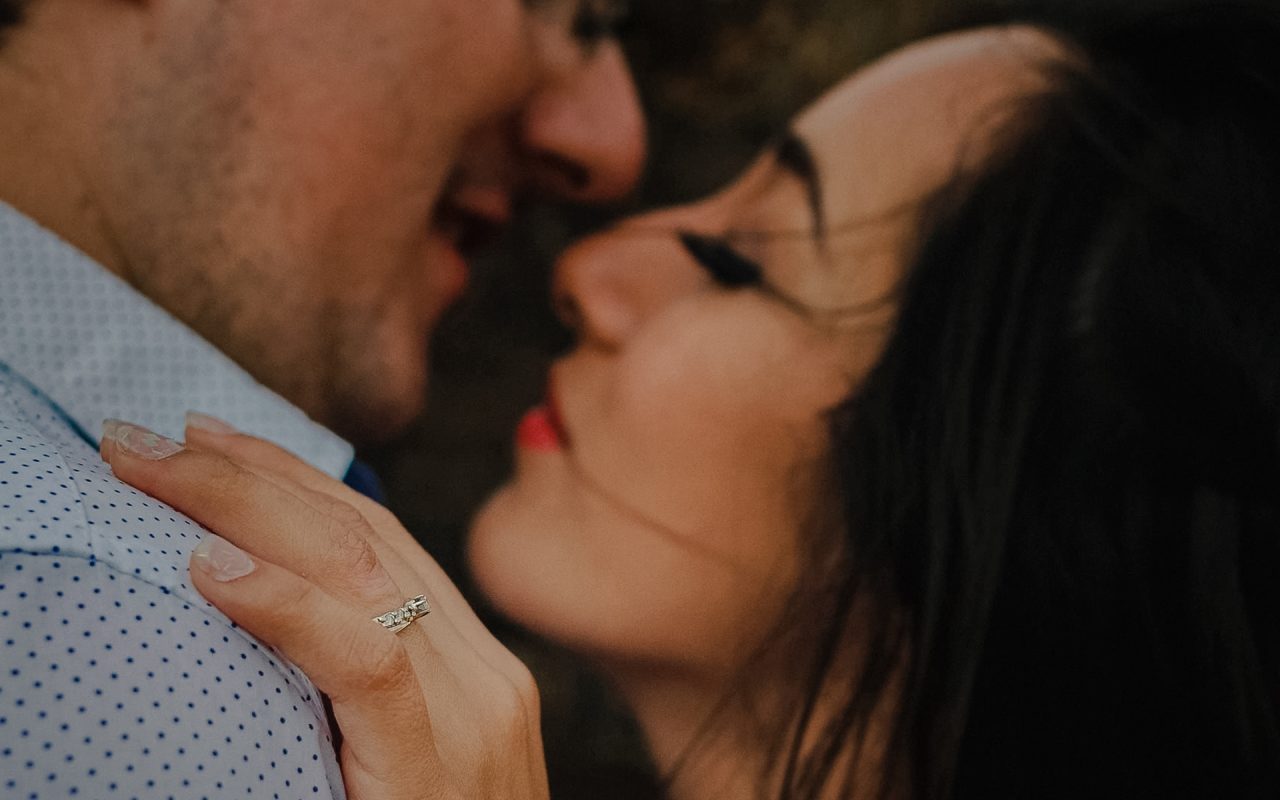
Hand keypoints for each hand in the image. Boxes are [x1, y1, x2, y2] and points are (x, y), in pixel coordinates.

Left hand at [101, 417, 548, 799]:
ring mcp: (476, 709)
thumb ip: (357, 690)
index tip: (209, 439)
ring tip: (155, 473)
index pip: (375, 536)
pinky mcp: (446, 760)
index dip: (290, 477)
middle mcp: (482, 669)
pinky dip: (289, 609)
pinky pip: (368, 661)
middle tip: (148, 438)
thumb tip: (247, 622)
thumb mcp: (399, 763)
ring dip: (245, 510)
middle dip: (250, 474)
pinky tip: (214, 576)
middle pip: (361, 534)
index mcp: (470, 663)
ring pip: (361, 570)